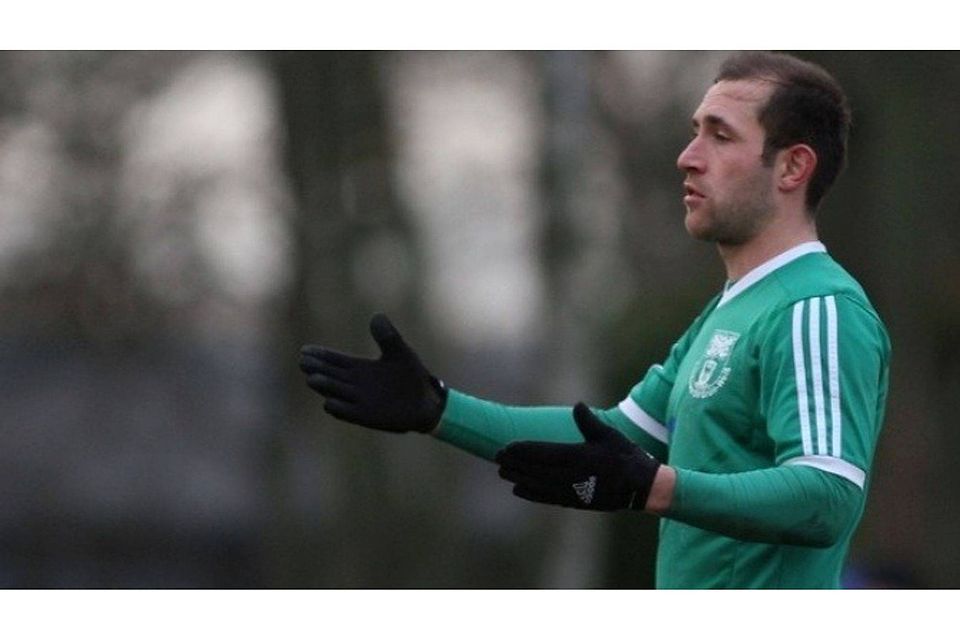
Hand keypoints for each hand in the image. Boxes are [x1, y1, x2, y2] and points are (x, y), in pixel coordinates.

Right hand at [299, 314, 446, 432]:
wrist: (426, 402)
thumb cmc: (411, 376)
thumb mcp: (400, 352)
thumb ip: (388, 336)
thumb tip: (377, 316)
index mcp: (360, 368)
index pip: (335, 360)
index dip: (320, 355)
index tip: (305, 350)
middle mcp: (355, 384)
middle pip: (330, 375)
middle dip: (317, 368)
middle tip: (304, 361)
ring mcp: (359, 401)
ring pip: (335, 392)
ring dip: (325, 386)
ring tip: (313, 378)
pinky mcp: (366, 416)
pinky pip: (347, 413)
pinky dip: (339, 408)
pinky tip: (330, 403)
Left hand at [495, 402, 660, 510]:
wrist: (642, 487)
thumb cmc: (626, 456)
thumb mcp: (608, 435)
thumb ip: (589, 422)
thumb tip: (578, 405)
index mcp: (578, 456)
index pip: (543, 453)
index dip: (522, 450)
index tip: (506, 447)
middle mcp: (572, 475)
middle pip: (536, 469)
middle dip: (515, 463)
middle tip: (497, 458)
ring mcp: (573, 491)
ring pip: (539, 484)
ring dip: (520, 478)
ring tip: (503, 473)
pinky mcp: (576, 502)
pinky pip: (548, 498)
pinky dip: (532, 494)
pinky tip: (519, 490)